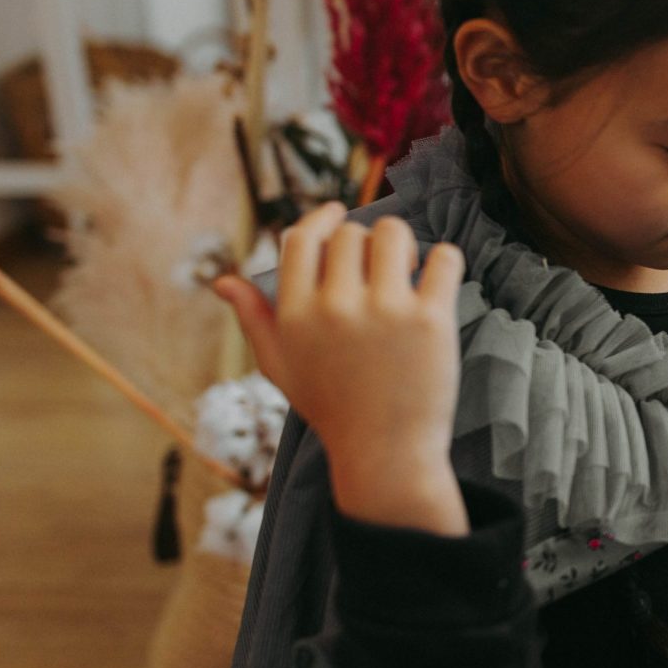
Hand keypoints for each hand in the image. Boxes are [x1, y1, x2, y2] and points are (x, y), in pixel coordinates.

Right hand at [212, 203, 468, 532]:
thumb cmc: (333, 408)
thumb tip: (224, 282)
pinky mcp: (430, 320)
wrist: (385, 454)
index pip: (303, 238)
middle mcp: (336, 308)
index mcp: (296, 314)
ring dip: (402, 244)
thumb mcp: (281, 368)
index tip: (340, 213)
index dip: (323, 218)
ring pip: (394, 234)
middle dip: (367, 242)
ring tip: (409, 270)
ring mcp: (385, 312)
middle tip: (383, 268)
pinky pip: (443, 257)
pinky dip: (443, 260)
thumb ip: (255, 320)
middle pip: (351, 233)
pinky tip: (438, 277)